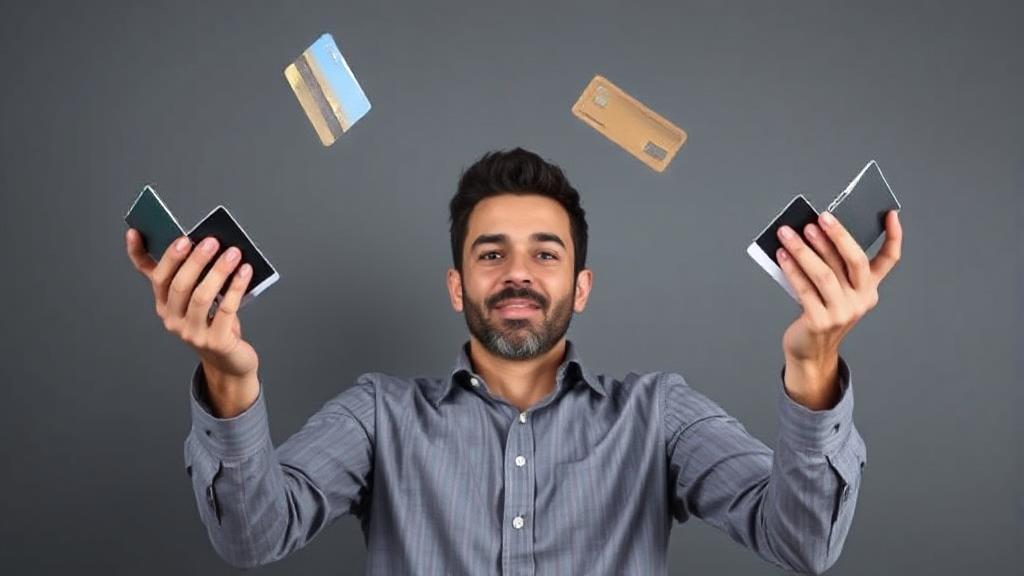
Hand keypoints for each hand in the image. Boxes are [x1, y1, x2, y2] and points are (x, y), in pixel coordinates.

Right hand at [126, 229, 259, 413]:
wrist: (230, 360)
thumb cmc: (216, 322)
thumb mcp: (201, 298)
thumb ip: (199, 274)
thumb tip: (204, 240)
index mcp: (165, 304)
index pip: (150, 275)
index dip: (138, 253)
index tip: (137, 231)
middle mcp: (172, 319)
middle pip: (179, 285)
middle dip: (195, 260)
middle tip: (211, 241)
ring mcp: (192, 333)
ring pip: (201, 297)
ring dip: (218, 271)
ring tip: (233, 252)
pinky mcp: (215, 342)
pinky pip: (225, 310)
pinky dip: (236, 288)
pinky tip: (245, 272)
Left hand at [775, 210, 902, 403]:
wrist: (809, 351)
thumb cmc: (819, 312)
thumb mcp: (833, 289)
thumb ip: (830, 266)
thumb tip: (810, 232)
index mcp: (869, 288)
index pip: (889, 260)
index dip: (893, 236)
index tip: (890, 213)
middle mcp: (861, 300)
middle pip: (854, 261)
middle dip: (837, 236)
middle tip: (820, 218)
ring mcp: (843, 313)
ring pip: (825, 274)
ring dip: (804, 250)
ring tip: (789, 233)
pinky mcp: (821, 322)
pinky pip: (804, 289)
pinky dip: (792, 269)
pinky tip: (781, 255)